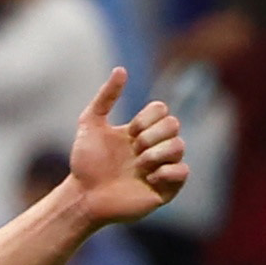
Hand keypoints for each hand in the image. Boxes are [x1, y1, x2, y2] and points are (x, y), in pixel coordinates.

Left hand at [62, 66, 186, 225]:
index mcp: (141, 131)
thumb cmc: (85, 162)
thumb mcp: (90, 124)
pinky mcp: (166, 188)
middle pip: (174, 124)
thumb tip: (121, 69)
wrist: (83, 195)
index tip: (128, 131)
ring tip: (137, 166)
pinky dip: (166, 172)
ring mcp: (162, 167)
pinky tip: (148, 179)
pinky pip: (183, 172)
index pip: (162, 110)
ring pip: (179, 146)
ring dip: (156, 154)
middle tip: (133, 149)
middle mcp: (154, 147)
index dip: (147, 118)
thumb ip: (105, 97)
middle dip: (152, 135)